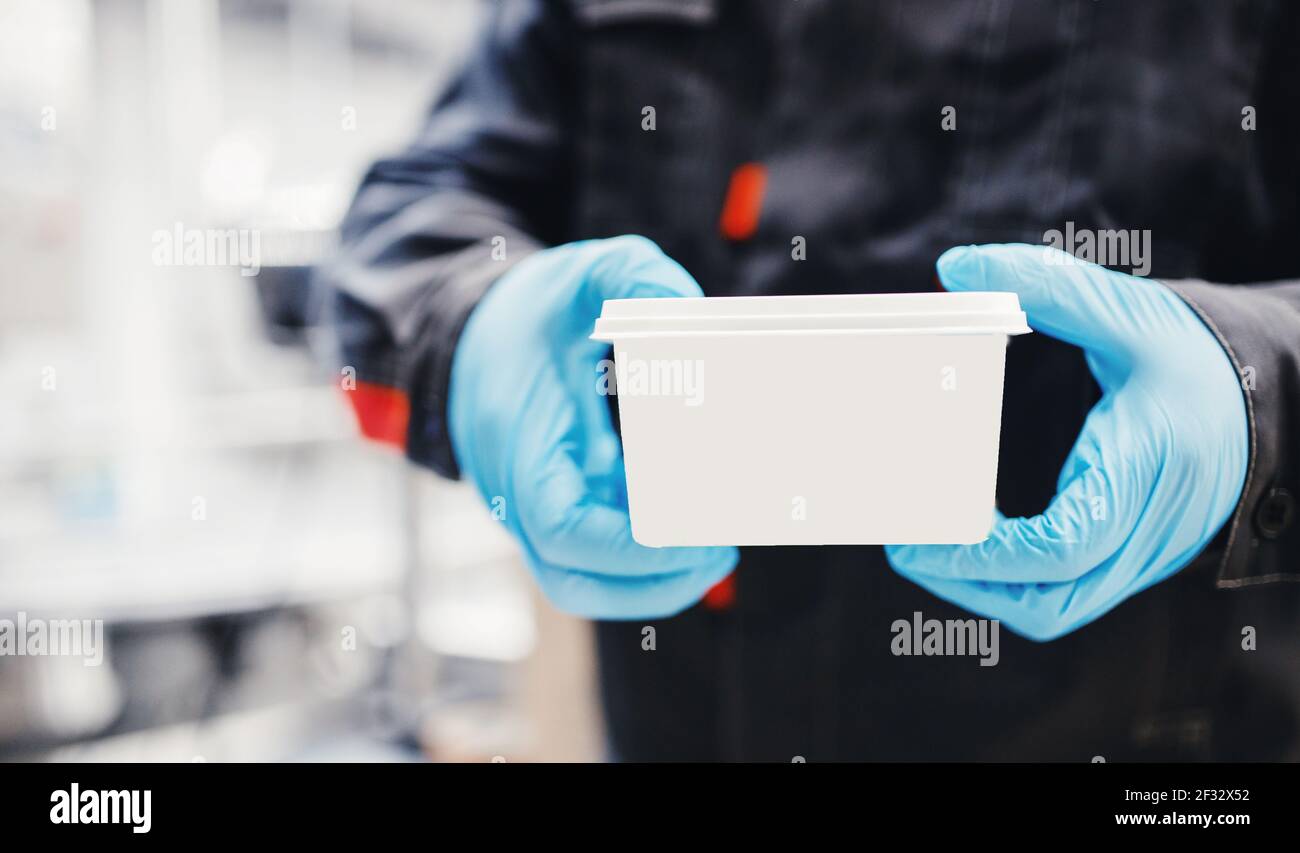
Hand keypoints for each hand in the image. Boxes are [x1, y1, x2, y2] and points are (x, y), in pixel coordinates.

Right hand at [449, 236, 738, 618]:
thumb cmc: (530, 312)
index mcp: (520, 446)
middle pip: (574, 581)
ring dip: (655, 578)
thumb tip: (690, 310)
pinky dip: (650, 552)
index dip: (627, 549)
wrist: (478, 334)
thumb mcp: (581, 277)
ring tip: (720, 548)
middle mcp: (521, 496)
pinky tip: (700, 524)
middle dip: (650, 583)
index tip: (691, 537)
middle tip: (719, 555)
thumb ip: (634, 279)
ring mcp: (541, 509)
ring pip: (590, 577)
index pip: (561, 530)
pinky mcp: (565, 508)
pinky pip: (604, 551)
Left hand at [885, 244, 1247, 639]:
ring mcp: (1145, 553)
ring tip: (931, 551)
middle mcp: (1148, 529)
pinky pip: (1071, 591)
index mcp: (1145, 470)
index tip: (924, 537)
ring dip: (989, 592)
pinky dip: (1017, 583)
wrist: (1272, 393)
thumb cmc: (1198, 356)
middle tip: (909, 547)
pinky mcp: (1136, 556)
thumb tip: (957, 270)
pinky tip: (977, 544)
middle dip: (970, 587)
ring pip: (1060, 607)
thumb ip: (1047, 287)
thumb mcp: (1130, 311)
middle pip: (1053, 603)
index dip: (988, 554)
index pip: (1064, 545)